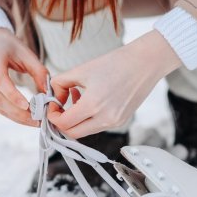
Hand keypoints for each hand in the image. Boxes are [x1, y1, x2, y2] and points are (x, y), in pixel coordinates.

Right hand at [0, 28, 48, 126]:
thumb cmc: (10, 46)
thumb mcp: (27, 53)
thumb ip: (39, 72)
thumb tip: (49, 94)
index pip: (0, 80)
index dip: (12, 95)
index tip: (27, 107)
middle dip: (18, 113)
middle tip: (36, 121)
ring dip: (15, 116)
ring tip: (33, 122)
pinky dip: (10, 113)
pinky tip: (24, 117)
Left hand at [48, 30, 181, 137]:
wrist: (145, 63)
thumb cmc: (114, 62)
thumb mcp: (81, 70)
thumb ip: (60, 84)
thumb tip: (52, 97)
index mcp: (93, 105)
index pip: (64, 124)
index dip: (52, 116)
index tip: (52, 105)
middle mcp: (105, 119)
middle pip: (72, 133)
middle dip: (62, 122)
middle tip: (59, 107)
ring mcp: (114, 122)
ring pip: (85, 131)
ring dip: (75, 120)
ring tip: (76, 97)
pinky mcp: (121, 121)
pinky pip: (97, 126)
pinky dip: (88, 118)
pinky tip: (90, 100)